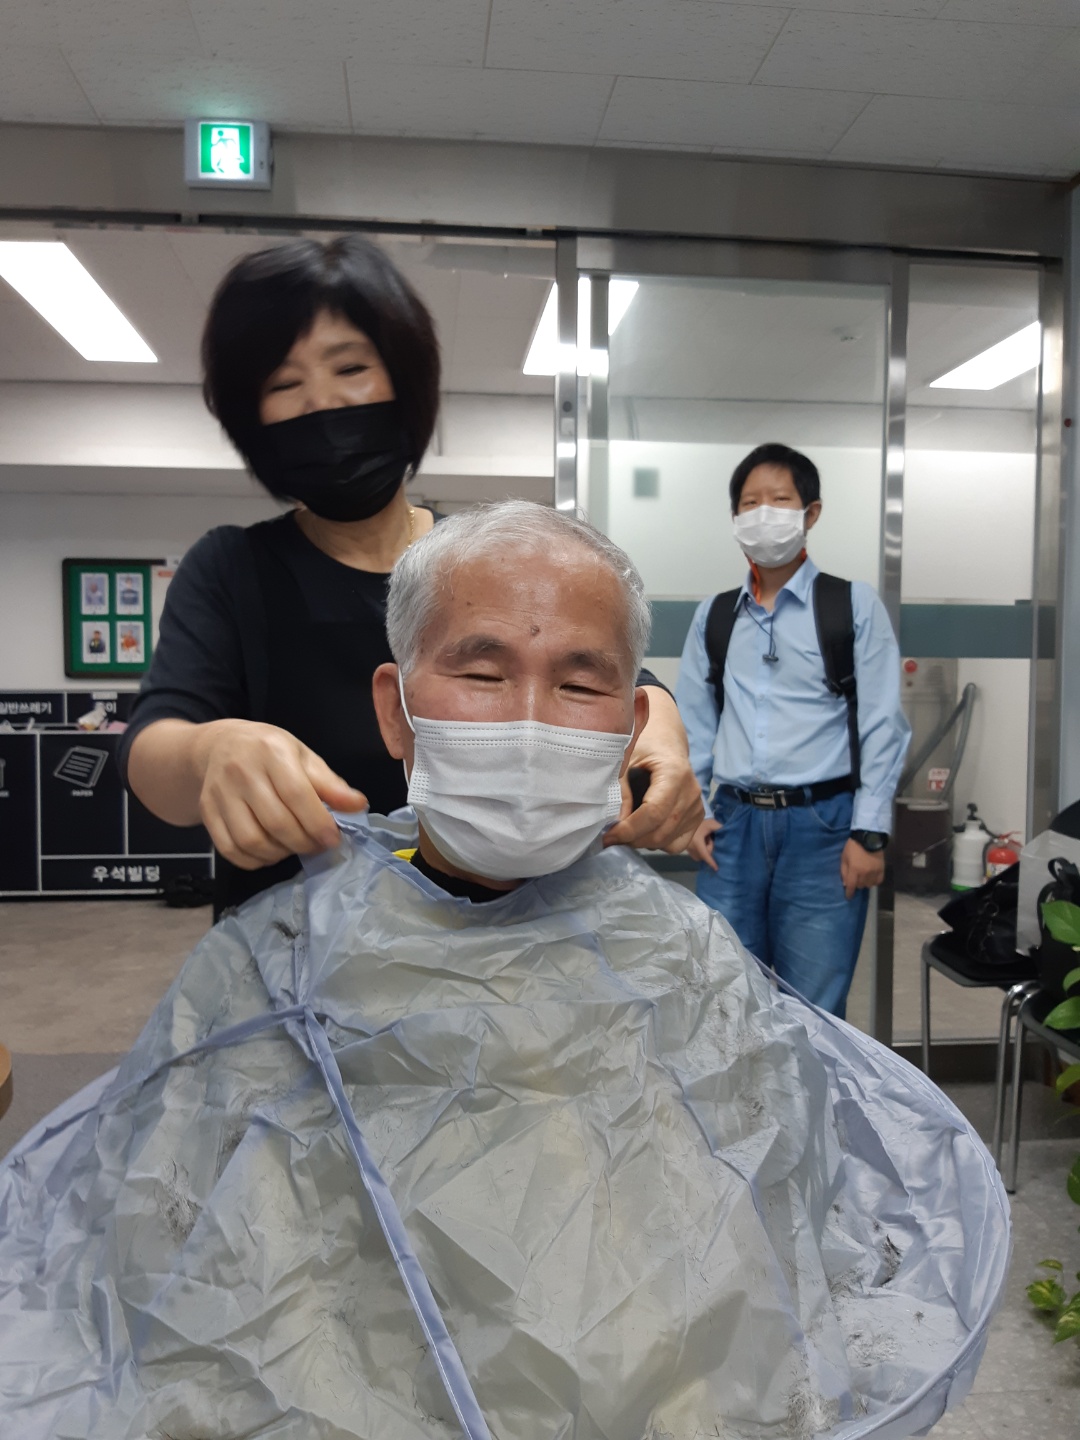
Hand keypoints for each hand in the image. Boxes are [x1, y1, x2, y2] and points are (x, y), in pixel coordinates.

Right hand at [193, 720, 367, 869]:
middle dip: (303, 842)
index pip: (296, 794)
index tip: (333, 838)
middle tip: (316, 844)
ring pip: (251, 840)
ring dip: (279, 853)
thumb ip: (330, 783)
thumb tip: (358, 805)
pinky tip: (270, 852)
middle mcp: (241, 771)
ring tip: (294, 846)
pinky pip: (230, 849)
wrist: (221, 746)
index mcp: (271, 752)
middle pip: (275, 822)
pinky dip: (254, 860)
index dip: (318, 823)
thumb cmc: (269, 752)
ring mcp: (219, 793)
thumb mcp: (303, 757)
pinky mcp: (207, 812)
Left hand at [603, 688, 704, 852]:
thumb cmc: (643, 747)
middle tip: (611, 836)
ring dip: (642, 842)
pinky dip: (658, 843)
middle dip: (632, 839)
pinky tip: (644, 831)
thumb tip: (616, 823)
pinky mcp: (697, 817)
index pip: (654, 813)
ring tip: (625, 831)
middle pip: (661, 832)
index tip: (608, 836)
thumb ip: (620, 791)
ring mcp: (697, 807)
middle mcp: (691, 793)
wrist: (665, 743)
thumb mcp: (626, 761)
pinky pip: (677, 844)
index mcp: (675, 774)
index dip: (629, 830)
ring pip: (668, 841)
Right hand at [687, 817, 721, 870]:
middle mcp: (691, 848)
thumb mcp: (711, 824)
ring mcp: (688, 849)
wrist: (688, 819)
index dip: (711, 862)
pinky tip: (701, 843)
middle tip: (709, 839)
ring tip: (705, 840)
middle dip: (709, 849)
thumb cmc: (700, 822)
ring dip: (705, 851)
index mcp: (697, 842)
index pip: (706, 855)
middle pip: (704, 856)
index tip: (716, 868)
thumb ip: (720, 829)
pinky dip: (700, 852)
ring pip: (699, 857)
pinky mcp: (686, 849)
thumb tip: (730, 834)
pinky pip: (696, 855)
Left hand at [841, 836, 884, 899]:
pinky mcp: (882, 869)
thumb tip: (845, 884)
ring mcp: (874, 872)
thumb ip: (844, 871)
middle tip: (855, 878)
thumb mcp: (844, 858)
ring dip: (864, 883)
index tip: (848, 897)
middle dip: (856, 884)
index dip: (849, 893)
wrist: (869, 838)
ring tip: (863, 877)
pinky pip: (878, 881)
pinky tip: (871, 878)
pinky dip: (874, 881)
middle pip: (860, 886)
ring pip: (869, 885)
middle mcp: (865, 873)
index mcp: (854, 870)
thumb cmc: (853, 847)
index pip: (851, 886)